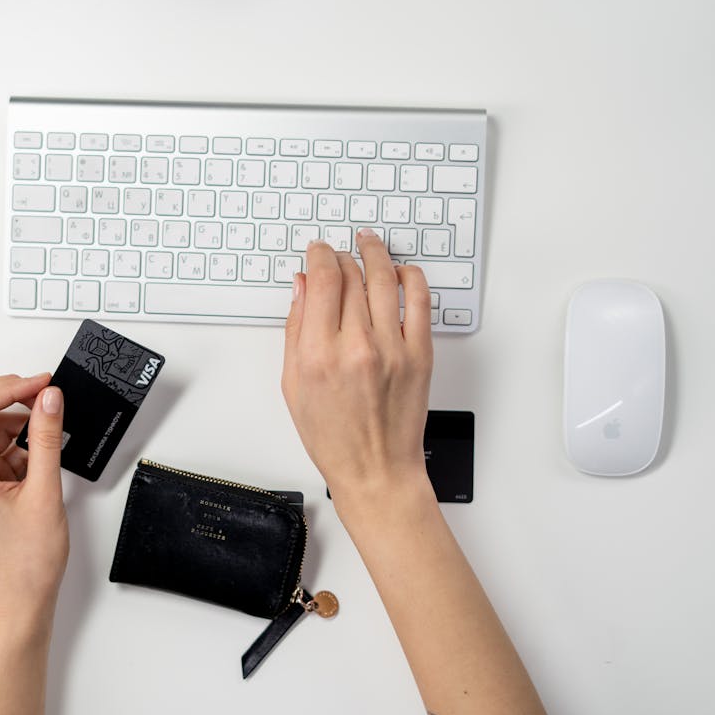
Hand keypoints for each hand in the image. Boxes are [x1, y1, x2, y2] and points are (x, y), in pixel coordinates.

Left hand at [0, 373, 68, 624]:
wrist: (21, 600)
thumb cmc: (26, 562)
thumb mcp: (44, 491)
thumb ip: (46, 438)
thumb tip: (50, 398)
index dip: (8, 387)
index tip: (42, 383)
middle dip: (8, 394)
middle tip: (44, 391)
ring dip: (17, 418)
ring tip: (51, 422)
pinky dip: (20, 439)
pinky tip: (43, 447)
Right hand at [281, 230, 433, 524]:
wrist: (376, 470)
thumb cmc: (333, 437)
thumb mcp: (294, 385)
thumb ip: (296, 330)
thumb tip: (301, 287)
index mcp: (319, 354)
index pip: (322, 281)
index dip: (319, 256)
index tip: (317, 251)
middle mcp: (356, 347)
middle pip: (352, 276)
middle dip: (342, 256)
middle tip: (338, 253)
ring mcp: (393, 349)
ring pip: (385, 279)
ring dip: (376, 253)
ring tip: (369, 244)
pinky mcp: (420, 355)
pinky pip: (420, 301)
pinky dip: (411, 277)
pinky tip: (401, 272)